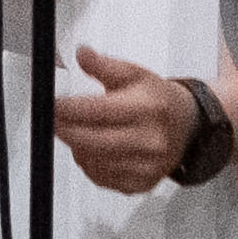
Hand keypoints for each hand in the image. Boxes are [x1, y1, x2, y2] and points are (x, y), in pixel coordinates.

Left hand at [51, 48, 205, 194]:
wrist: (185, 125)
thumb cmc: (156, 100)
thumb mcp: (133, 74)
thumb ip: (104, 65)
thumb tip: (82, 54)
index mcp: (148, 109)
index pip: (99, 111)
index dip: (68, 108)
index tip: (52, 104)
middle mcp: (150, 141)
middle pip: (92, 141)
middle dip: (65, 130)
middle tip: (52, 119)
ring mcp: (146, 166)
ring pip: (92, 161)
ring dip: (76, 146)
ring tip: (79, 130)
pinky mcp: (141, 184)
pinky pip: (100, 178)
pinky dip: (89, 164)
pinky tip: (93, 149)